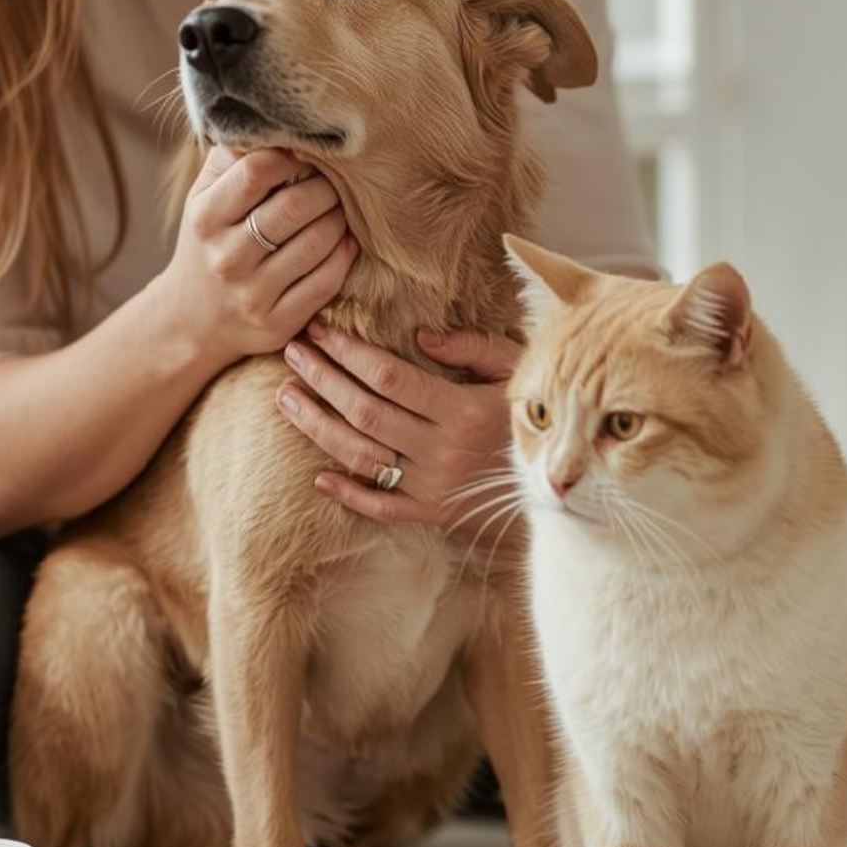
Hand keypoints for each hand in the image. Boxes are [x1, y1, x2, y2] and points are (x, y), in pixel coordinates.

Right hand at [165, 147, 357, 372]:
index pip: (257, 170)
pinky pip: (328, 281)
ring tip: (339, 210)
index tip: (307, 153)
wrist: (191, 321)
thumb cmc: (208, 242)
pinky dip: (344, 255)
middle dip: (326, 187)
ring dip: (340, 219)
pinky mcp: (277, 322)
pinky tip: (343, 243)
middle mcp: (226, 257)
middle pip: (295, 206)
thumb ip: (232, 159)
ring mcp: (252, 294)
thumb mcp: (203, 198)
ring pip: (318, 242)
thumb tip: (275, 121)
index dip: (293, 154)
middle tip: (336, 181)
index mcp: (206, 217)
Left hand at [274, 318, 521, 537]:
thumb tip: (420, 336)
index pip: (389, 378)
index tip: (320, 332)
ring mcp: (433, 486)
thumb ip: (473, 348)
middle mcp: (442, 451)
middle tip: (292, 353)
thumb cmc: (533, 415)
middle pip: (365, 412)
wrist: (559, 482)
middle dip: (322, 379)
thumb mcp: (518, 370)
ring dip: (318, 425)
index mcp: (462, 411)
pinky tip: (318, 476)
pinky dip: (347, 494)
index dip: (349, 353)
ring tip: (286, 397)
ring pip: (361, 455)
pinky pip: (382, 506)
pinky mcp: (430, 514)